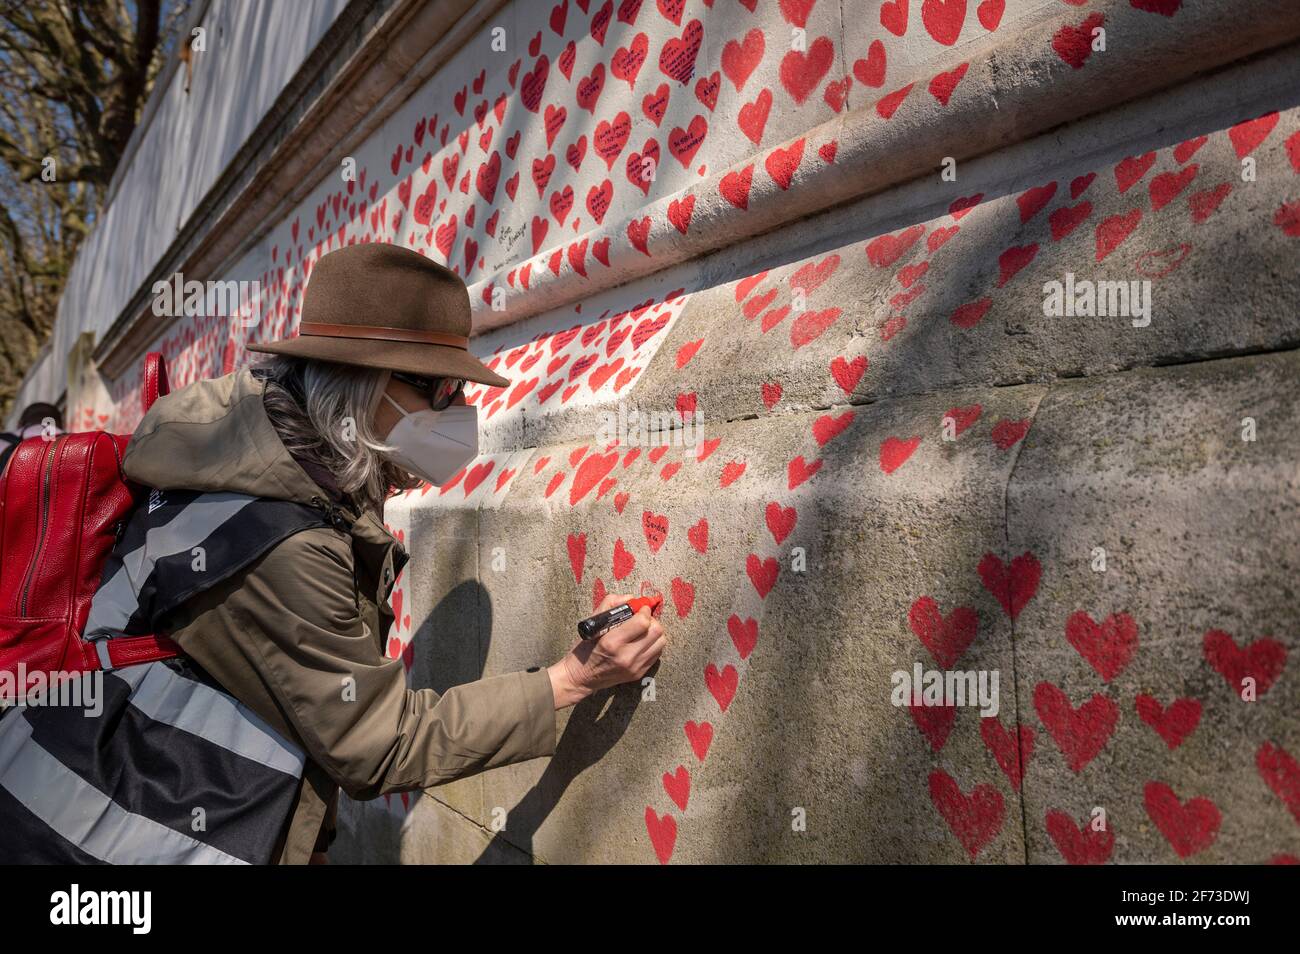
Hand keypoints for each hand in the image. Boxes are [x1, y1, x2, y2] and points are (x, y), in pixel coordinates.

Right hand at [548, 593, 666, 707]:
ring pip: (661, 642)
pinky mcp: (639, 674)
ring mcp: (635, 667)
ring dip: (654, 632)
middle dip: (651, 620)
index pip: (642, 622)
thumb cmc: (584, 648)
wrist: (581, 678)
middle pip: (656, 631)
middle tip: (641, 618)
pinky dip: (653, 644)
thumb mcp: (592, 623)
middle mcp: (626, 656)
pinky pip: (657, 654)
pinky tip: (641, 642)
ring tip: (643, 631)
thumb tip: (631, 598)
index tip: (640, 608)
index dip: (644, 610)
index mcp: (612, 642)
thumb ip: (611, 604)